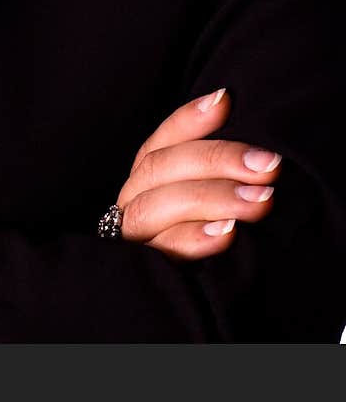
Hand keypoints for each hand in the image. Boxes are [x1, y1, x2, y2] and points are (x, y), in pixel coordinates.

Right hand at [116, 89, 280, 259]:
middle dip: (216, 160)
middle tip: (268, 165)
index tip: (226, 101)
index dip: (189, 118)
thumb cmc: (196, 236)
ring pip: (158, 206)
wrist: (174, 300)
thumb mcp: (202, 193)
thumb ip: (211, 163)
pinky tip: (228, 233)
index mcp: (146, 177)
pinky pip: (163, 251)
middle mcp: (133, 199)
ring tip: (259, 200)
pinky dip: (194, 239)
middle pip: (161, 168)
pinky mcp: (144, 269)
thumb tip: (229, 106)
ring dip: (212, 198)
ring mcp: (135, 235)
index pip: (161, 139)